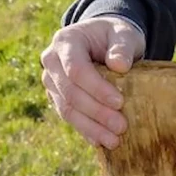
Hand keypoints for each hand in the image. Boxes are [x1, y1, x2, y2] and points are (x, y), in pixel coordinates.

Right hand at [41, 16, 145, 148]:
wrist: (101, 41)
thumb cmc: (114, 36)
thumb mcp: (123, 33)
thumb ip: (122, 46)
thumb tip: (119, 66)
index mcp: (66, 41)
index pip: (76, 69)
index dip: (96, 88)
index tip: (119, 102)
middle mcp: (51, 62)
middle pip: (70, 92)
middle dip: (96, 112)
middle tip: (121, 126)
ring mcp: (51, 82)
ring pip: (66, 109)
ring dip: (90, 127)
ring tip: (114, 140)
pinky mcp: (56, 98)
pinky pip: (69, 117)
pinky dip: (85, 130)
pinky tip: (101, 142)